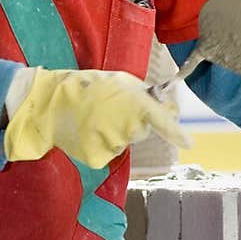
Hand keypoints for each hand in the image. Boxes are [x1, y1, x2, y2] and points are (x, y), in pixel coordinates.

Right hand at [4, 66, 189, 167]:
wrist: (50, 103)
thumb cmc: (86, 88)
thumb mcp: (119, 82)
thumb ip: (144, 95)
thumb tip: (166, 106)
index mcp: (133, 103)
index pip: (161, 120)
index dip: (176, 132)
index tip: (190, 143)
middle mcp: (125, 126)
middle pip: (141, 132)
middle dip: (133, 123)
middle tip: (111, 110)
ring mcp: (111, 144)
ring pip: (123, 143)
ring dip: (115, 133)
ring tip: (95, 118)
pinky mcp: (98, 158)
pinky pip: (108, 153)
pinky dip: (101, 145)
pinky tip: (88, 132)